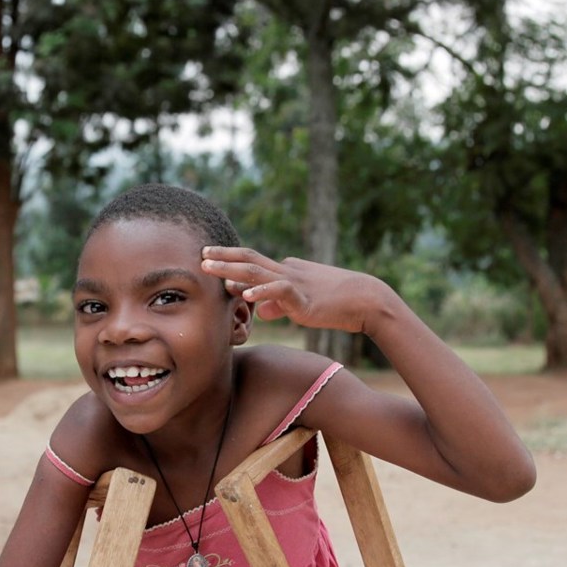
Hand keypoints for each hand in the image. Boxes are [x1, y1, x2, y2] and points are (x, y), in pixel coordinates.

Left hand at [201, 246, 398, 334]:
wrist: (366, 300)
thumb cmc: (337, 303)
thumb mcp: (302, 303)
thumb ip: (279, 305)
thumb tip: (262, 311)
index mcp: (286, 271)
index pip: (252, 263)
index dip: (229, 260)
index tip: (208, 258)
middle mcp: (287, 271)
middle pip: (249, 260)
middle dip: (222, 258)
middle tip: (200, 255)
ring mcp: (295, 284)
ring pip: (257, 272)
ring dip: (230, 270)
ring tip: (209, 268)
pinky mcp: (304, 299)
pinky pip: (279, 292)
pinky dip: (261, 292)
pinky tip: (244, 295)